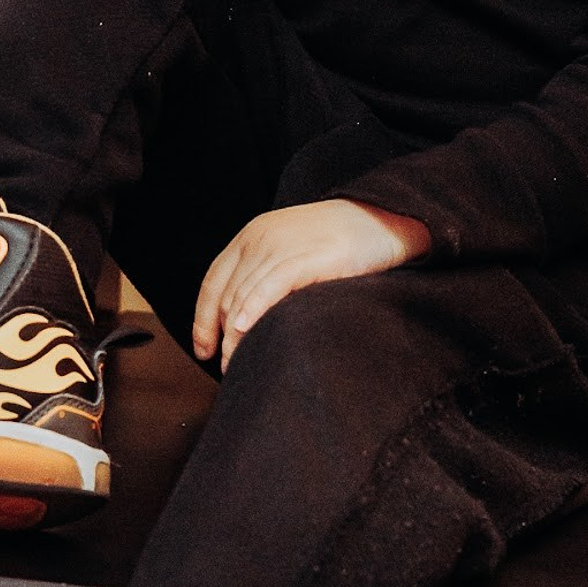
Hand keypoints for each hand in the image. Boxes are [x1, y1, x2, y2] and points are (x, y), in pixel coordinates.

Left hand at [191, 201, 431, 369]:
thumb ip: (267, 273)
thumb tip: (242, 320)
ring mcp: (283, 246)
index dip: (202, 319)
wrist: (385, 218)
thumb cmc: (342, 240)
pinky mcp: (307, 257)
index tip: (204, 349)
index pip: (213, 281)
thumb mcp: (294, 248)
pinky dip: (251, 312)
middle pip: (226, 295)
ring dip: (233, 337)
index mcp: (253, 234)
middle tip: (226, 368)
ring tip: (236, 366)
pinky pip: (269, 288)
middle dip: (220, 336)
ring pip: (242, 297)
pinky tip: (244, 333)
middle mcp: (261, 237)